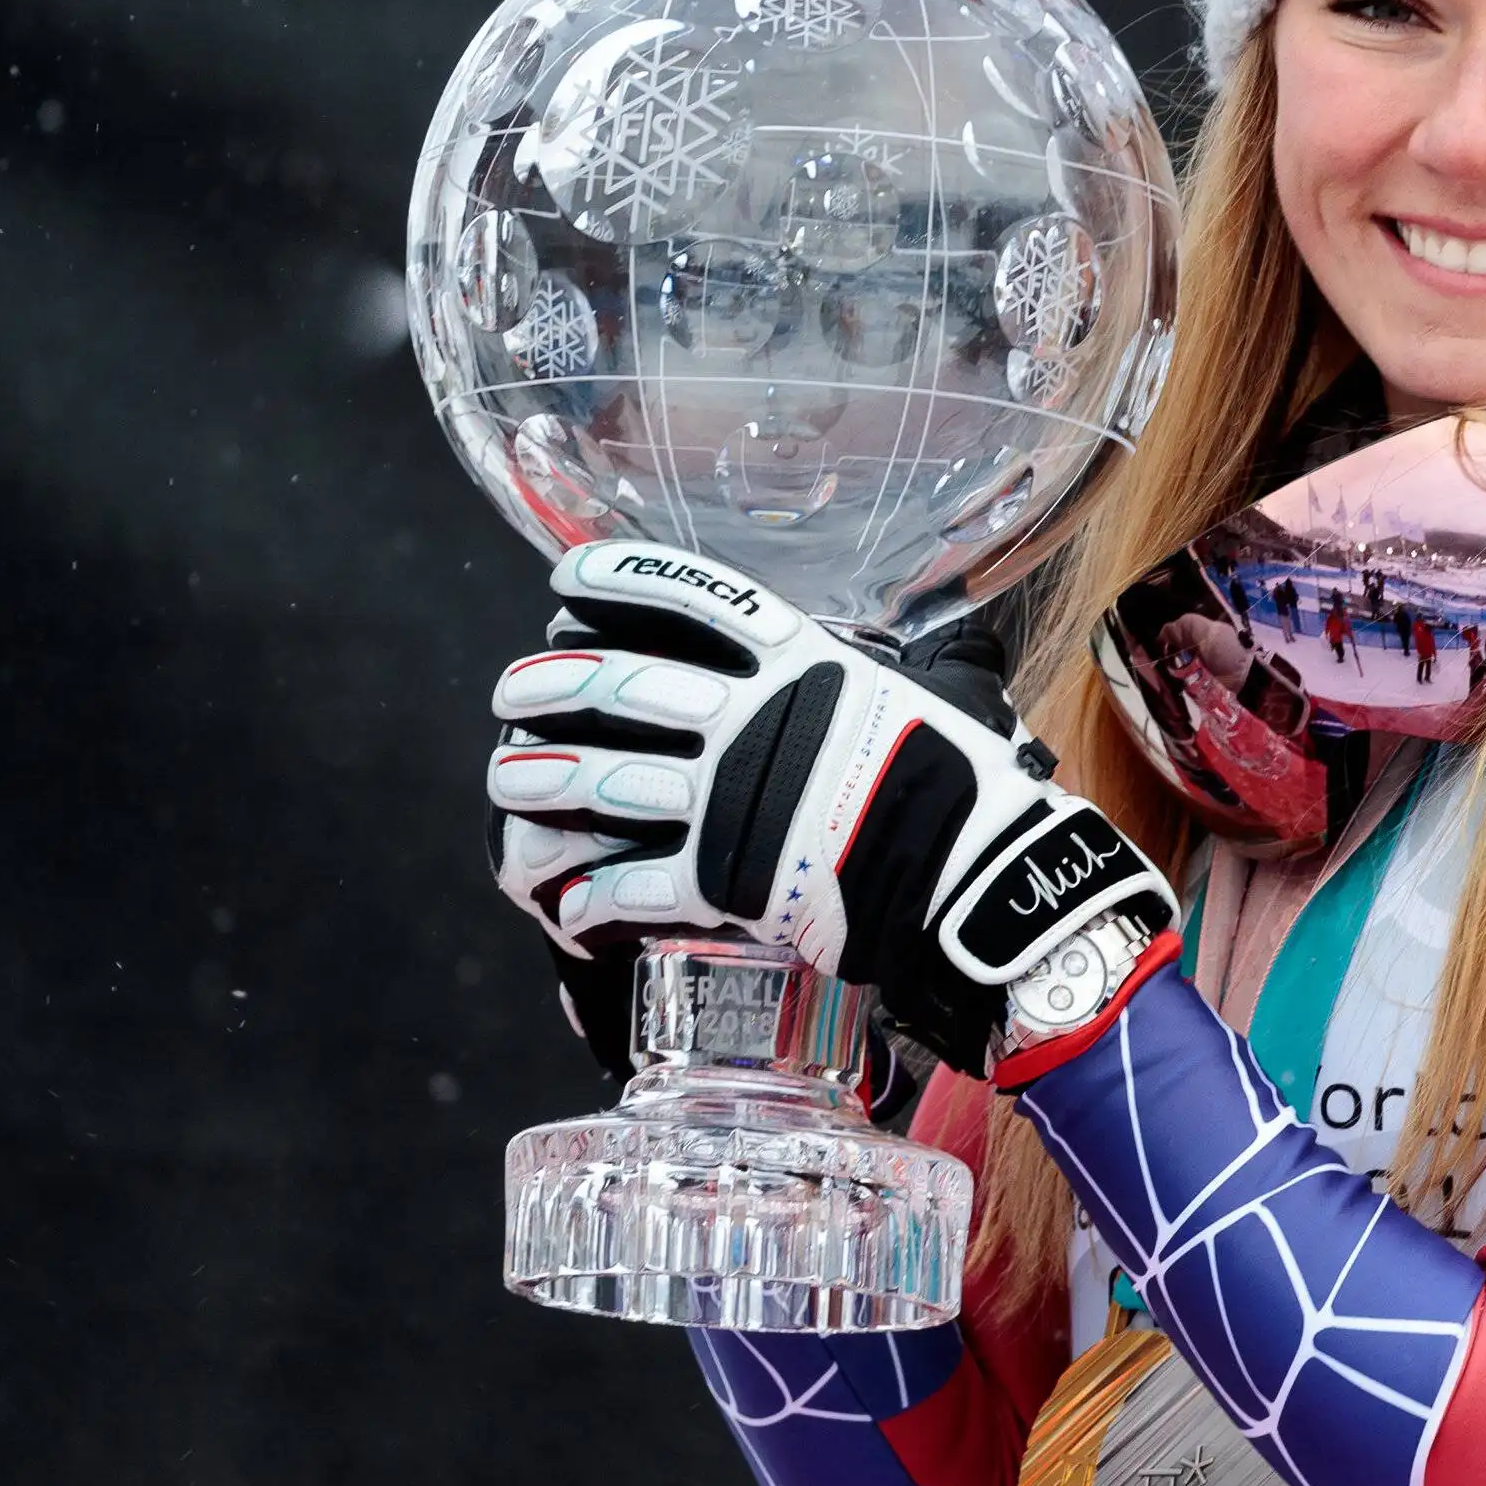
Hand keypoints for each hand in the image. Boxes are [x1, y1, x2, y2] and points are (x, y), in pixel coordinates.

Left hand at [484, 541, 1173, 1076]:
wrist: (978, 878)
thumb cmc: (975, 783)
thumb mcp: (950, 697)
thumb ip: (928, 674)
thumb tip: (964, 656)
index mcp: (803, 660)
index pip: (692, 596)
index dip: (619, 579)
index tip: (565, 580)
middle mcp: (754, 718)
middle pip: (618, 683)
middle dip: (548, 683)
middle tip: (513, 689)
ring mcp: (732, 796)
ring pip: (603, 779)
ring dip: (541, 782)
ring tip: (507, 781)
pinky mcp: (726, 877)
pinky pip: (635, 882)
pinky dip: (595, 896)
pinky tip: (573, 906)